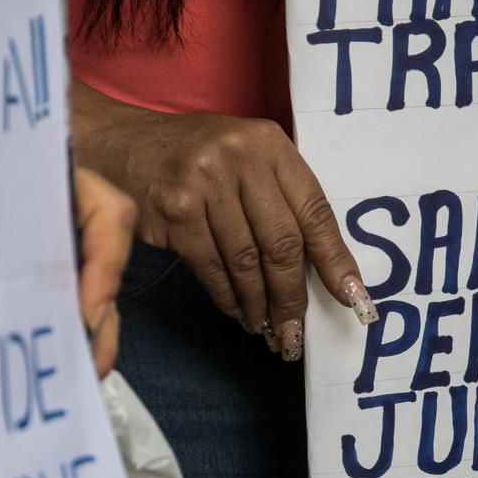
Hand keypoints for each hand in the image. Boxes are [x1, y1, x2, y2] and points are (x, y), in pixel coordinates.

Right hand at [71, 82, 377, 361]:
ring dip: (260, 306)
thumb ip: (280, 197)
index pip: (315, 210)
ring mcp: (203, 184)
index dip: (337, 261)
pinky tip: (238, 312)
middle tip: (297, 332)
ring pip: (246, 263)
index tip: (354, 299)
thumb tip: (322, 269)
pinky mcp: (174, 211)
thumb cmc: (195, 157)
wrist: (123, 144)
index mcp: (269, 144)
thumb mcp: (245, 157)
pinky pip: (211, 268)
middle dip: (293, 298)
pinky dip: (228, 298)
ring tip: (268, 329)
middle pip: (282, 245)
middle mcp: (239, 158)